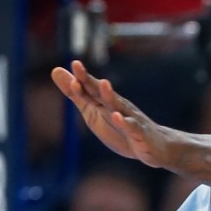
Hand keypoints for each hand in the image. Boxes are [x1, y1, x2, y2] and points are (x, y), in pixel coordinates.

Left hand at [51, 60, 174, 165]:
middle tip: (78, 67)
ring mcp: (129, 118)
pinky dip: (124, 122)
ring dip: (109, 95)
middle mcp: (117, 106)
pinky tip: (117, 116)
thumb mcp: (93, 112)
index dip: (82, 78)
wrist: (155, 146)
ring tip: (103, 84)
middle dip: (91, 81)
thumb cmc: (121, 128)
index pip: (91, 89)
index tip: (73, 64)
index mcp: (104, 103)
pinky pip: (131, 127)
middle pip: (102, 93)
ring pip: (118, 106)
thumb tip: (55, 71)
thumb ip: (76, 94)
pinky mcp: (139, 134)